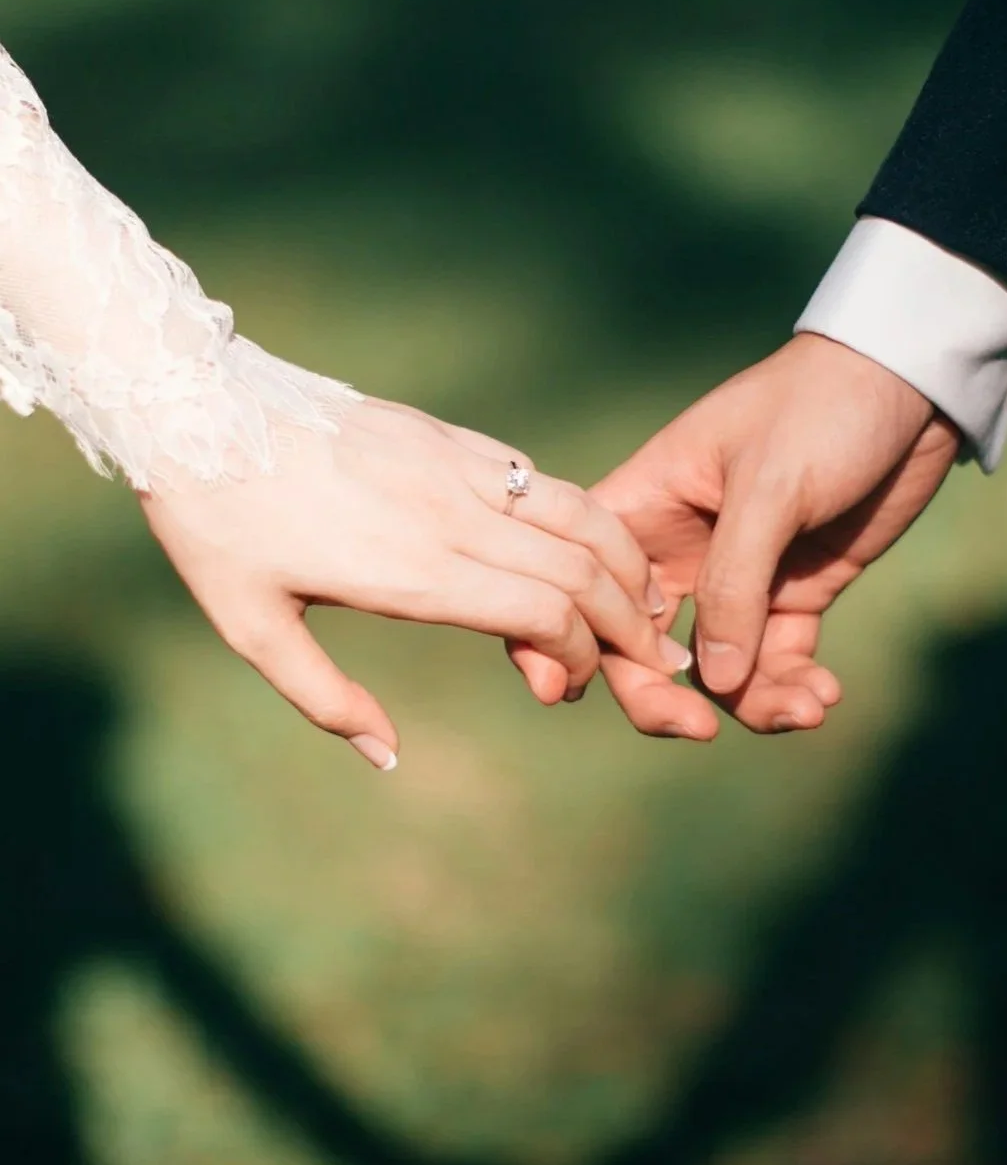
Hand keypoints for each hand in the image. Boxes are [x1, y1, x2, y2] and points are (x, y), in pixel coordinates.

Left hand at [139, 396, 689, 768]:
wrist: (195, 407)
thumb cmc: (217, 526)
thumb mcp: (250, 627)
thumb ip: (325, 699)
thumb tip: (388, 757)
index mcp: (412, 570)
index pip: (543, 611)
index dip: (579, 656)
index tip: (566, 686)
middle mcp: (450, 514)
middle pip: (582, 567)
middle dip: (631, 621)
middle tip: (653, 660)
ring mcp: (454, 466)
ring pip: (578, 512)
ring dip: (626, 561)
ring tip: (648, 600)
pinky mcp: (446, 435)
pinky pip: (537, 477)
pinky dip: (583, 515)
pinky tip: (589, 543)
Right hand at [512, 336, 959, 737]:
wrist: (910, 385)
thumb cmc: (821, 408)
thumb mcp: (769, 486)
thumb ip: (734, 582)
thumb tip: (713, 683)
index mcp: (644, 506)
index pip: (583, 582)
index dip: (567, 639)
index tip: (572, 692)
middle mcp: (678, 550)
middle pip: (639, 646)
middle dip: (663, 696)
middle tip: (700, 730)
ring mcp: (738, 577)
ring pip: (716, 668)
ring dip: (752, 701)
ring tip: (806, 708)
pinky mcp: (794, 591)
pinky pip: (777, 661)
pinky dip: (793, 687)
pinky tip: (825, 696)